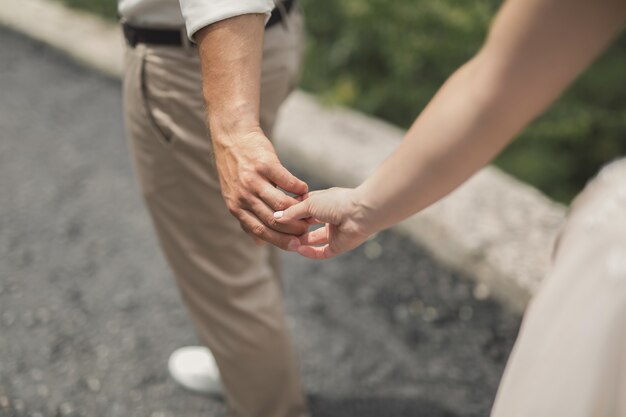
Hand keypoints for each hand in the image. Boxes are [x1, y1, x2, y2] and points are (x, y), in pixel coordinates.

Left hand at [213, 129, 308, 250]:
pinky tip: (304, 190)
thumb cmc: (236, 169)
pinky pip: (287, 182)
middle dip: (293, 229)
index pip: (260, 230)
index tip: (296, 246)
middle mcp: (243, 195)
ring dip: (298, 209)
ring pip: (281, 203)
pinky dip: (299, 188)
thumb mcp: (233, 195)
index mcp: (236, 206)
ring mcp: (253, 180)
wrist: (232, 136)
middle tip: (307, 229)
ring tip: (308, 211)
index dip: (280, 241)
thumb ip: (247, 218)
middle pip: (272, 220)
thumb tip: (259, 243)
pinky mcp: (265, 164)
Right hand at [273, 187, 374, 258]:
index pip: (302, 208)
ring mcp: (333, 232)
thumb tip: (276, 217)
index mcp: (322, 202)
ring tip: (287, 241)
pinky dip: (310, 252)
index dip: (290, 213)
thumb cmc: (336, 202)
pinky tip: (299, 250)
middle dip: (294, 228)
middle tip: (279, 232)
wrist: (360, 213)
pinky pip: (321, 252)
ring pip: (313, 240)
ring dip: (300, 241)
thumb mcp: (309, 203)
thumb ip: (292, 211)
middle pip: (306, 225)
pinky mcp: (338, 246)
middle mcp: (327, 217)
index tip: (276, 216)